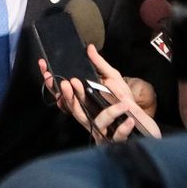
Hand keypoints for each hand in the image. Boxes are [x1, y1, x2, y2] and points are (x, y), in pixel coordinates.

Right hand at [39, 44, 161, 143]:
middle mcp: (88, 117)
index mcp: (85, 103)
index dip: (52, 84)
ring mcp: (101, 130)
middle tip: (66, 83)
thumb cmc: (123, 99)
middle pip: (73, 109)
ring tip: (95, 92)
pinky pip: (117, 135)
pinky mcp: (116, 140)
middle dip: (66, 96)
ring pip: (93, 123)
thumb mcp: (113, 78)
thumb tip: (89, 47)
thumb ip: (100, 64)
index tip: (45, 69)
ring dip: (100, 111)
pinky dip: (123, 128)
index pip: (64, 95)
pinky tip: (128, 116)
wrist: (141, 122)